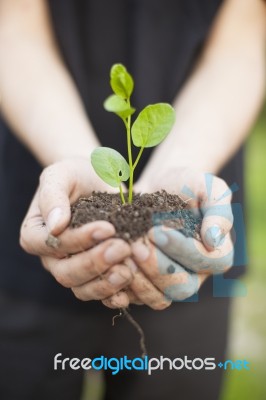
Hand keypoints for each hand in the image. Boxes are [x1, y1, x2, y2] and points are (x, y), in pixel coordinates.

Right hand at [20, 157, 132, 300]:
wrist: (99, 180)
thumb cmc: (77, 175)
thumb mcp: (62, 174)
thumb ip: (53, 196)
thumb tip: (55, 225)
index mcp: (36, 234)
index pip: (51, 245)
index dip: (78, 240)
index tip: (107, 227)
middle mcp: (52, 257)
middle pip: (67, 273)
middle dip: (96, 263)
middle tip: (122, 248)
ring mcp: (73, 269)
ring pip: (83, 289)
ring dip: (107, 283)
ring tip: (129, 268)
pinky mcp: (95, 276)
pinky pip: (101, 294)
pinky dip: (116, 293)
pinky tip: (131, 286)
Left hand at [122, 167, 233, 305]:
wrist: (159, 185)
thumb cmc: (187, 184)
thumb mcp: (209, 188)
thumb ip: (219, 211)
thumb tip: (215, 240)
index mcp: (217, 256)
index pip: (203, 262)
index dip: (179, 249)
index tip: (156, 231)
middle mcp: (196, 275)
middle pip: (180, 288)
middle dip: (156, 268)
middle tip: (135, 246)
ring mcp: (170, 282)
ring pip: (157, 298)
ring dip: (137, 280)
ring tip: (122, 255)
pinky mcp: (146, 283)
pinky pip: (135, 297)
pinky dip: (122, 285)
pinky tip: (109, 265)